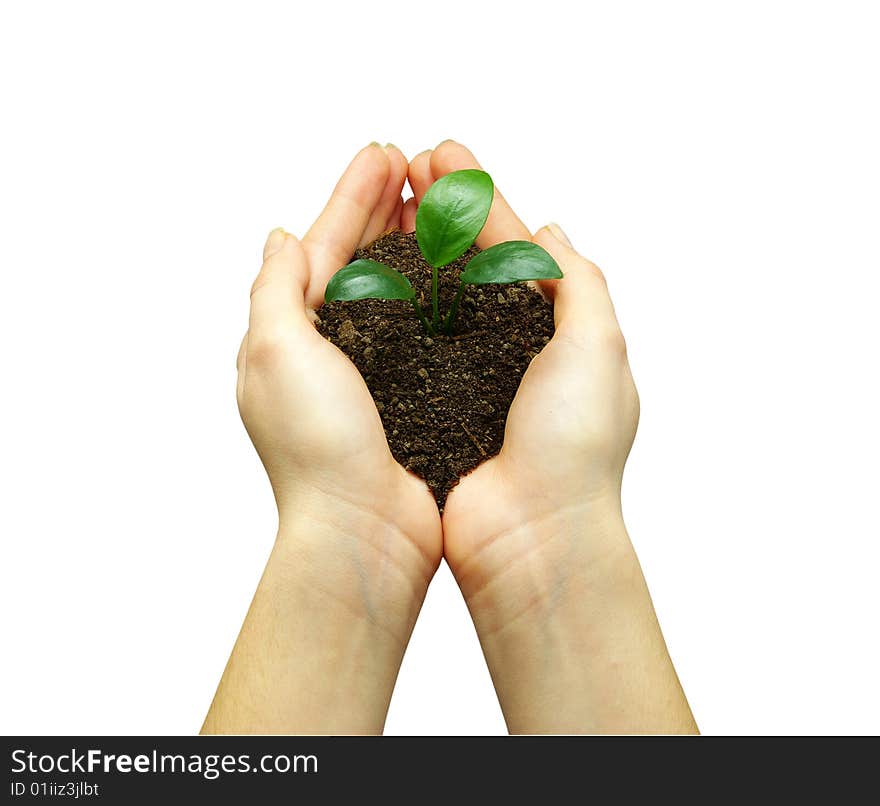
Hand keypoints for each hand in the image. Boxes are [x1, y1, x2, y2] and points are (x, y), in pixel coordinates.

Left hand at [204, 145, 440, 733]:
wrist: (364, 530)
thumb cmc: (318, 448)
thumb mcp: (276, 353)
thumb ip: (275, 289)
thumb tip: (279, 236)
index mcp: (291, 331)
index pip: (322, 242)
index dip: (354, 194)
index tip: (385, 153)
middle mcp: (330, 348)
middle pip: (360, 259)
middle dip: (385, 209)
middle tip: (416, 165)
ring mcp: (373, 372)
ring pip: (396, 289)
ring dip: (415, 244)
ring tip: (440, 204)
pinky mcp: (411, 395)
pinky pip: (425, 330)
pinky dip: (439, 294)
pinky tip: (461, 272)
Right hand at [406, 141, 695, 732]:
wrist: (533, 535)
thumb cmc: (574, 446)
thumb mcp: (599, 347)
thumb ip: (579, 283)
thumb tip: (554, 230)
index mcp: (556, 327)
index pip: (512, 243)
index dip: (477, 196)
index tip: (442, 155)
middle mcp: (510, 346)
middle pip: (470, 260)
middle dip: (440, 209)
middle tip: (406, 163)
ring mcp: (468, 375)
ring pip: (435, 295)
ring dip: (413, 247)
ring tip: (383, 202)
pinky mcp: (433, 404)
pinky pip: (412, 345)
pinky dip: (393, 307)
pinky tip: (369, 275)